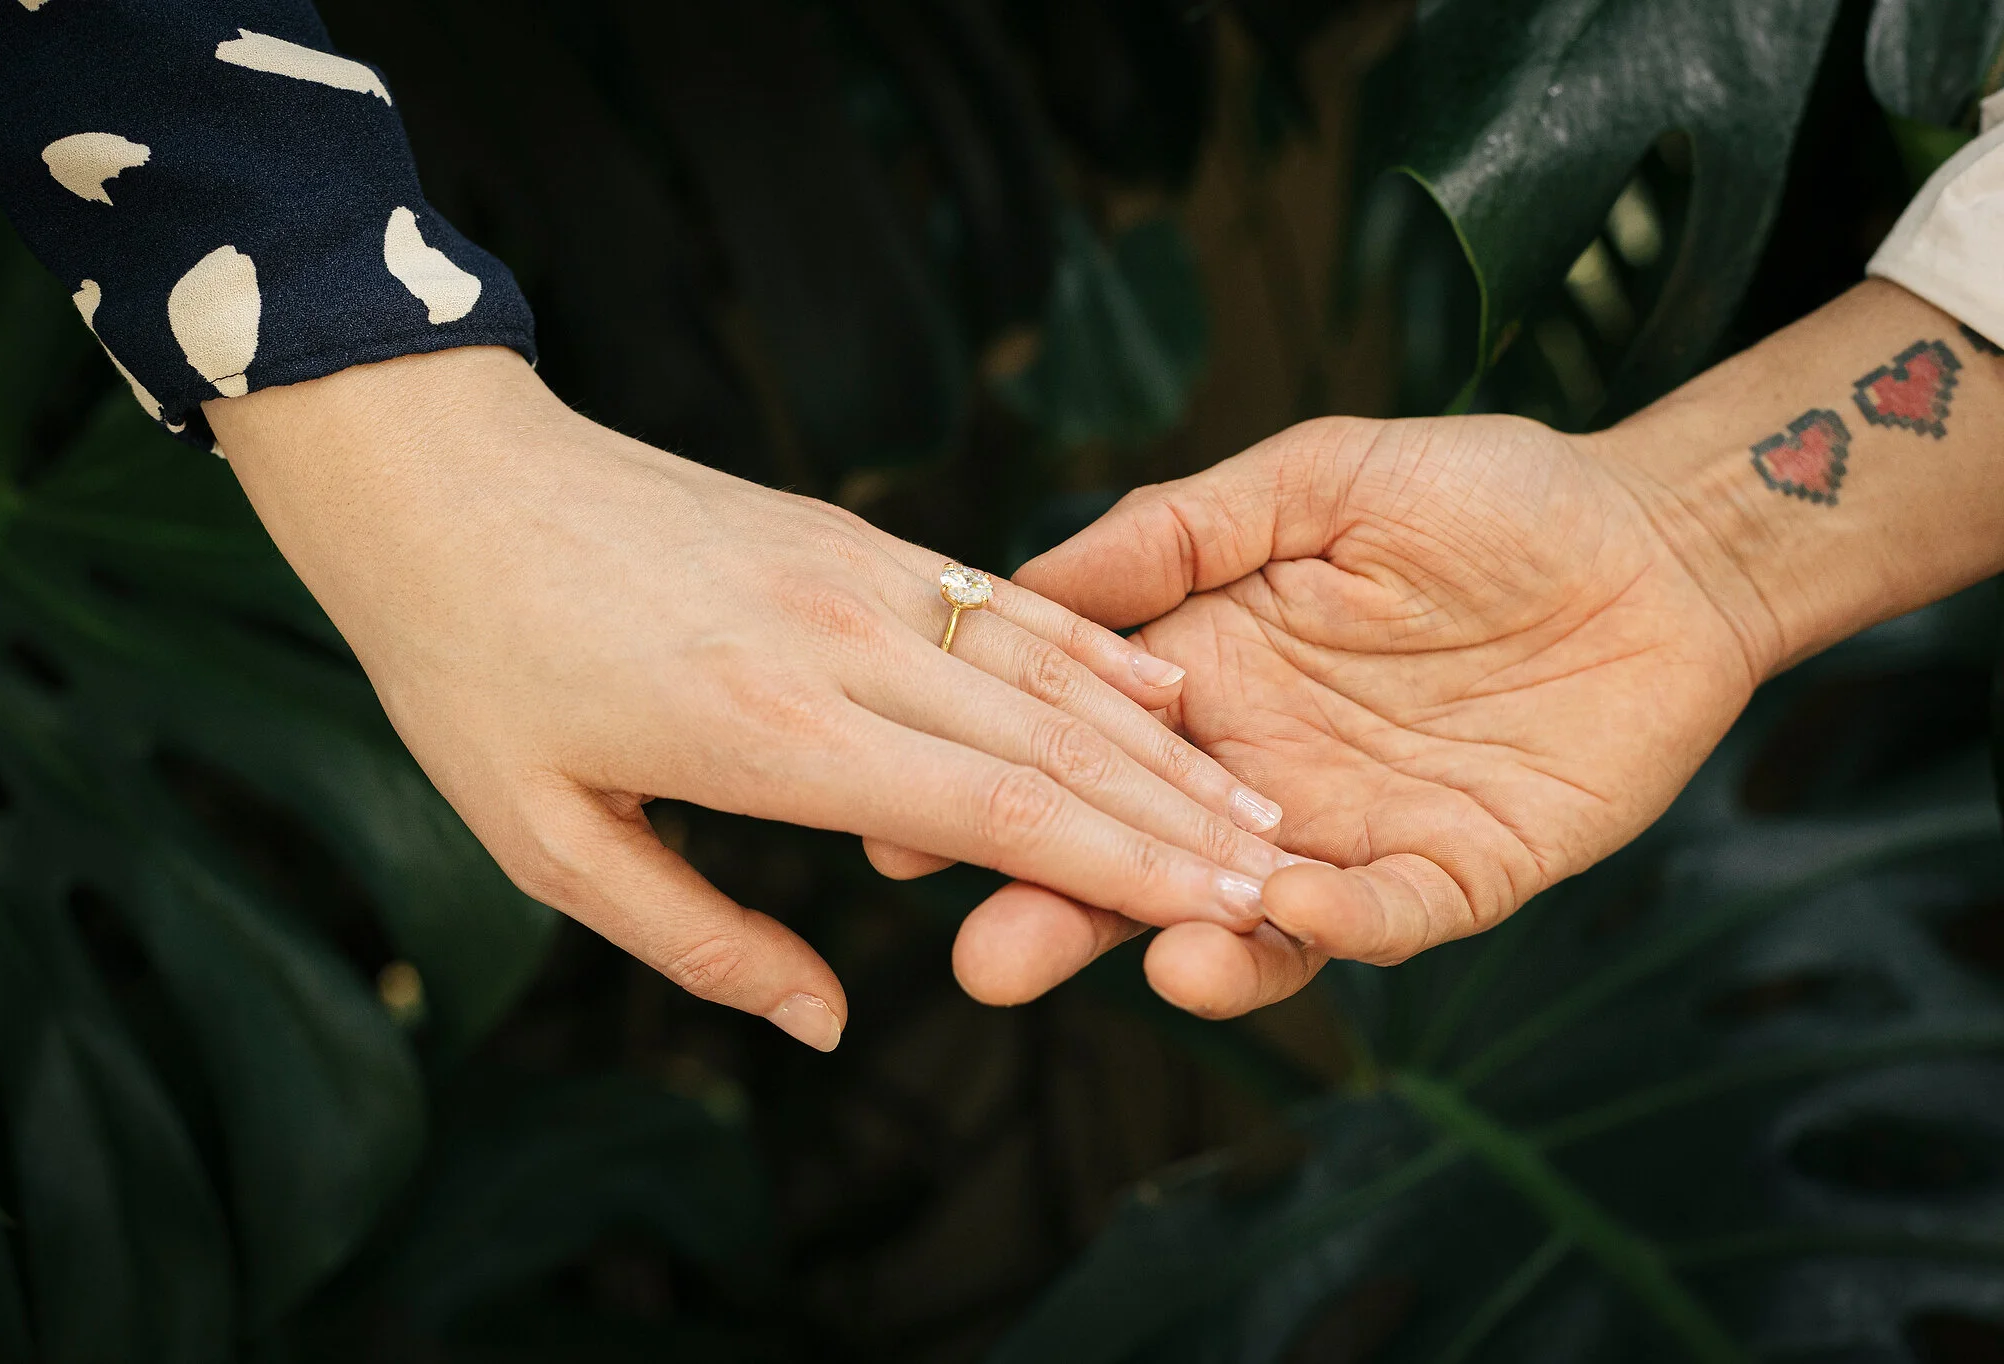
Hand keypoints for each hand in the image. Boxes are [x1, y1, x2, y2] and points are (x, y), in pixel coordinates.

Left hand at [208, 347, 1296, 1049]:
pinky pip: (1003, 605)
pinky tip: (1157, 692)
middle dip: (1179, 820)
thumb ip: (700, 939)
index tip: (1230, 913)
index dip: (1126, 872)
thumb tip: (828, 1020)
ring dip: (1159, 744)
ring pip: (1049, 669)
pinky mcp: (853, 538)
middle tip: (1286, 876)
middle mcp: (846, 644)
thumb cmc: (474, 668)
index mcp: (774, 732)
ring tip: (1251, 802)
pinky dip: (1093, 657)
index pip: (1001, 811)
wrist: (444, 475)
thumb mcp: (545, 841)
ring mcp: (860, 575)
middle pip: (1056, 743)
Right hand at [967, 412, 1766, 1015]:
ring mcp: (1353, 832)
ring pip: (1252, 917)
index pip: (1081, 751)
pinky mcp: (1457, 873)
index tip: (898, 832)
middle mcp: (1260, 773)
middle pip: (1140, 859)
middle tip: (987, 961)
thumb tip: (1031, 580)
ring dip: (1198, 947)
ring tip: (1156, 959)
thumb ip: (1177, 532)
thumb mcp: (1315, 478)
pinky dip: (1343, 923)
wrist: (1656, 538)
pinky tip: (1298, 906)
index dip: (997, 790)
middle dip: (1063, 914)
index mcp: (1207, 678)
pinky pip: (1389, 916)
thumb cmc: (1486, 493)